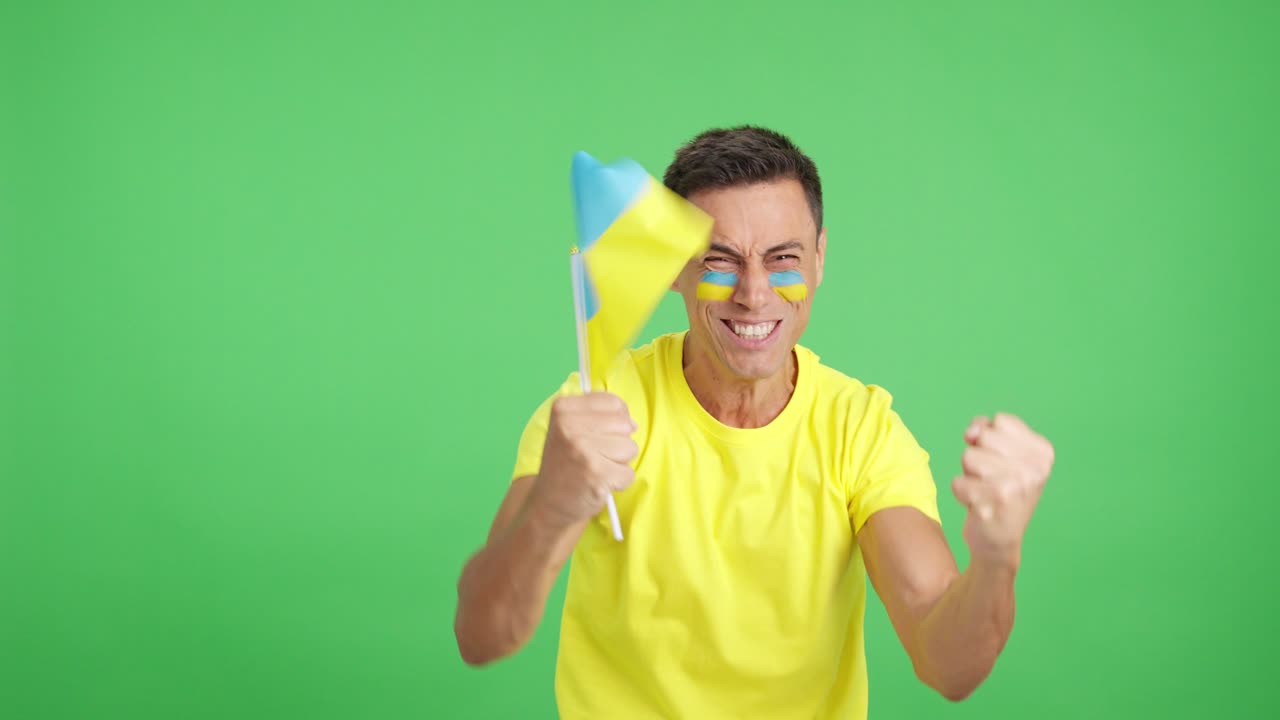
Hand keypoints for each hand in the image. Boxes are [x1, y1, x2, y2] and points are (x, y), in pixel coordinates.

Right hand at [529, 392, 638, 529]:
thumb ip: (600, 414)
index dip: (615, 420)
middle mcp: (569, 426)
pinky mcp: (596, 474)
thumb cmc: (566, 463)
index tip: (597, 435)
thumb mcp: (570, 428)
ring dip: (618, 463)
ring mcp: (582, 450)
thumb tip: (633, 423)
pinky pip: (629, 473)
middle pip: (625, 424)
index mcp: (563, 409)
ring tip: (596, 469)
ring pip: (630, 448)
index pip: (613, 402)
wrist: (548, 503)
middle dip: (617, 442)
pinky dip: (619, 482)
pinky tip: (598, 484)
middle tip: (594, 456)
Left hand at [951, 413, 1054, 568]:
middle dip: (978, 456)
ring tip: (985, 491)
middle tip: (991, 479)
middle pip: (982, 437)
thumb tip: (971, 432)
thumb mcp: (1004, 455)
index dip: (989, 438)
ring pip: (968, 457)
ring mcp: (1014, 485)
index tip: (1001, 461)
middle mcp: (1034, 468)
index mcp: (1042, 452)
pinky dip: (962, 494)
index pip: (1000, 420)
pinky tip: (978, 506)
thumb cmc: (999, 490)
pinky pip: (957, 482)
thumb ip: (986, 429)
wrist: (1000, 541)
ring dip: (969, 475)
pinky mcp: (992, 503)